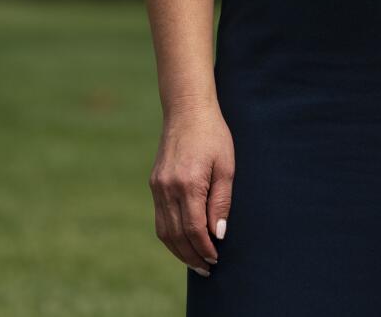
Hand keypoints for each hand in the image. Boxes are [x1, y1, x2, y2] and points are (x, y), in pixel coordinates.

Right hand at [151, 99, 233, 277]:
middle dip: (192, 256)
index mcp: (188, 183)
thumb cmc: (213, 136)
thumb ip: (221, 202)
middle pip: (177, 235)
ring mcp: (157, 187)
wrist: (187, 111)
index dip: (205, 248)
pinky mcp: (154, 184)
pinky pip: (159, 219)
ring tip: (195, 261)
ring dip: (179, 250)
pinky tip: (182, 242)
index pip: (194, 228)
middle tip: (207, 269)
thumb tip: (218, 234)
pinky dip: (170, 236)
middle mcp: (168, 188)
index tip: (216, 259)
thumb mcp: (226, 167)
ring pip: (164, 231)